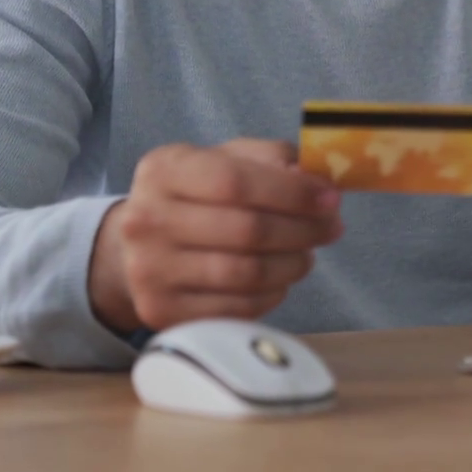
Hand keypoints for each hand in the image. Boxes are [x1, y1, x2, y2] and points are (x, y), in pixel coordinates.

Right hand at [89, 139, 342, 333]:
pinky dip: (272, 294)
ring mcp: (149, 271)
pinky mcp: (162, 312)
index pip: (236, 182)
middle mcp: (146, 220)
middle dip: (303, 229)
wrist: (139, 247)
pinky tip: (279, 278)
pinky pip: (238, 308)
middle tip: (331, 227)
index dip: (292, 193)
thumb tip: (315, 181)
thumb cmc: (197, 196)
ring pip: (247, 273)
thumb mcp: (226, 160)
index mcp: (163, 170)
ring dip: (293, 264)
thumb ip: (272, 159)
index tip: (330, 199)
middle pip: (246, 230)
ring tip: (308, 253)